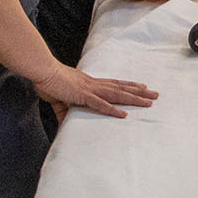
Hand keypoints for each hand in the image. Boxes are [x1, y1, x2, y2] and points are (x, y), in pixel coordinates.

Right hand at [31, 63, 158, 118]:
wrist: (41, 70)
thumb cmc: (48, 82)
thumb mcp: (58, 100)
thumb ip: (63, 113)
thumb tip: (63, 127)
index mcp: (89, 84)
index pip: (114, 84)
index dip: (129, 86)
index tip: (142, 87)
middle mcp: (94, 84)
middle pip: (121, 88)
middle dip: (139, 92)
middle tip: (156, 95)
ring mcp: (89, 89)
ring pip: (117, 94)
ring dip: (134, 98)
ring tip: (149, 102)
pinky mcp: (82, 95)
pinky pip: (100, 104)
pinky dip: (112, 109)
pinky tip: (123, 114)